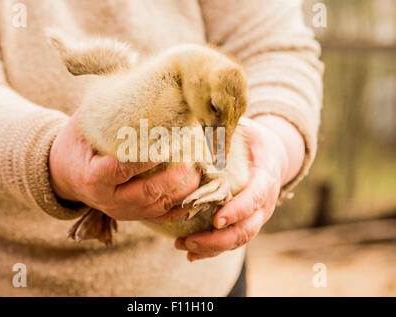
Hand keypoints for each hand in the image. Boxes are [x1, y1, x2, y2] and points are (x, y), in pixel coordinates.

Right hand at [49, 113, 200, 220]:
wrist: (66, 175)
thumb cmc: (77, 144)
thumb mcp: (83, 124)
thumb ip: (107, 111)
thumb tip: (138, 81)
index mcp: (92, 177)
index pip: (121, 170)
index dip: (145, 161)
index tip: (167, 147)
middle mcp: (108, 199)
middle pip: (147, 193)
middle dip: (174, 175)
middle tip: (193, 154)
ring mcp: (122, 211)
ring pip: (158, 206)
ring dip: (183, 189)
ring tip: (200, 168)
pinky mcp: (133, 216)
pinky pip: (161, 217)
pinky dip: (182, 206)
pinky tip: (197, 190)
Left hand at [175, 114, 304, 260]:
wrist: (271, 155)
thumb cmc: (253, 139)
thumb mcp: (246, 128)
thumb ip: (228, 128)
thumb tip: (203, 118)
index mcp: (266, 176)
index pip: (256, 196)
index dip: (238, 210)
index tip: (217, 220)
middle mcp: (265, 201)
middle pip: (248, 227)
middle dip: (219, 238)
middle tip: (191, 240)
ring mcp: (257, 215)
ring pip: (239, 239)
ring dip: (212, 248)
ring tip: (184, 247)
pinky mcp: (246, 221)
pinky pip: (233, 240)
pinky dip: (213, 250)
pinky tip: (192, 253)